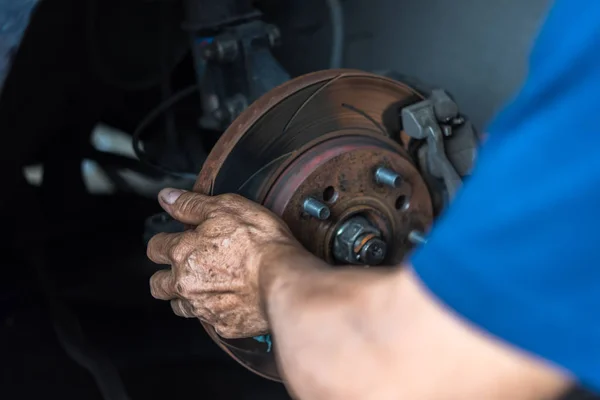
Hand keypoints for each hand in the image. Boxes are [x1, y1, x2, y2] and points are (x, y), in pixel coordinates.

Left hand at [147, 188, 302, 337]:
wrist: (284, 279)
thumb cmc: (260, 242)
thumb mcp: (226, 207)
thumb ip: (191, 204)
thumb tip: (167, 197)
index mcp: (182, 252)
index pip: (155, 248)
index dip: (164, 242)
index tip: (174, 240)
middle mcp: (186, 283)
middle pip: (158, 285)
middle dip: (165, 276)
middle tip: (184, 267)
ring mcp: (203, 308)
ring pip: (180, 307)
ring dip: (187, 296)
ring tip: (208, 285)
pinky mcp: (223, 326)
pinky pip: (210, 321)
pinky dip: (217, 311)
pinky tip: (232, 300)